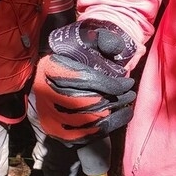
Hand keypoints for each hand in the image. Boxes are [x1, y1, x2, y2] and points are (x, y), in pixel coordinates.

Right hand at [33, 19, 136, 145]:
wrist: (46, 78)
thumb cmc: (70, 59)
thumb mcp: (82, 42)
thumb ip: (101, 40)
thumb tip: (117, 47)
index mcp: (50, 68)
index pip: (86, 79)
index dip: (112, 83)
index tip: (128, 82)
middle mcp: (44, 93)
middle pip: (88, 102)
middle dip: (116, 100)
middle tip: (131, 95)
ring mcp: (48, 115)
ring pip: (87, 121)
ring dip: (114, 116)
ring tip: (127, 107)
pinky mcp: (55, 131)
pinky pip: (84, 136)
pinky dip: (104, 129)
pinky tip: (117, 120)